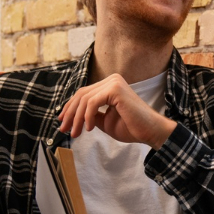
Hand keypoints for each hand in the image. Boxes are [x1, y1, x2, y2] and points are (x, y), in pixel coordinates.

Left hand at [58, 73, 175, 148]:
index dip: (70, 108)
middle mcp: (111, 80)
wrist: (150, 132)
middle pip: (81, 95)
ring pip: (84, 99)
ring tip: (75, 133)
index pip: (84, 94)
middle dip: (70, 114)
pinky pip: (92, 103)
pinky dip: (87, 116)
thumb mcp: (104, 121)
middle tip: (64, 129)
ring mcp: (114, 83)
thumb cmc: (131, 128)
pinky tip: (88, 128)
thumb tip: (74, 117)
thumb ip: (91, 115)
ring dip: (77, 118)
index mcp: (110, 85)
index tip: (62, 122)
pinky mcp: (115, 89)